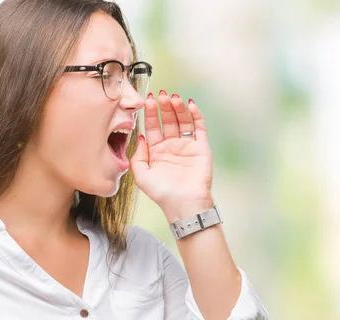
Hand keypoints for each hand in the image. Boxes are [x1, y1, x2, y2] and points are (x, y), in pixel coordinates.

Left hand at [130, 91, 213, 222]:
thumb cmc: (162, 193)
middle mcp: (172, 146)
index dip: (151, 113)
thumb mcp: (141, 175)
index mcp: (157, 151)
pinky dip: (196, 115)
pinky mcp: (201, 148)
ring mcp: (187, 146)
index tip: (148, 100)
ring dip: (179, 108)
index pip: (153, 127)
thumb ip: (137, 156)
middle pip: (168, 120)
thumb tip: (140, 136)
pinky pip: (199, 128)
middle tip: (161, 95)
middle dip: (164, 107)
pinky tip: (190, 105)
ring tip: (173, 98)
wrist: (183, 204)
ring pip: (183, 121)